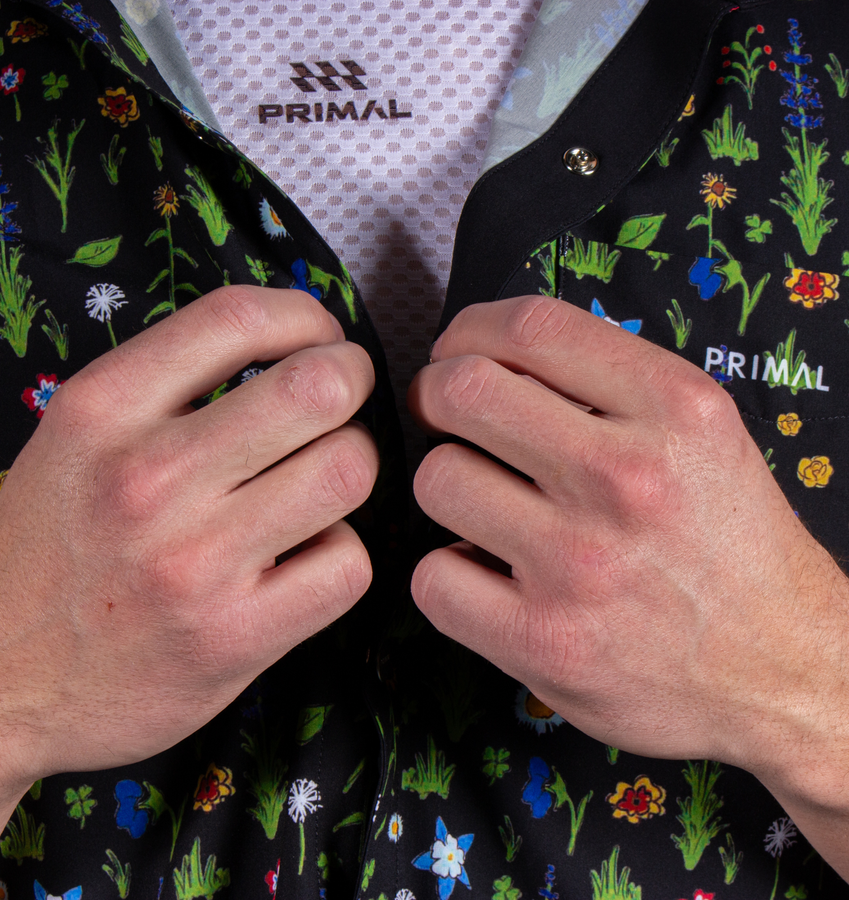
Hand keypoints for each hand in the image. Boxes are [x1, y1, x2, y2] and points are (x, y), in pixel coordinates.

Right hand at [0, 286, 376, 823]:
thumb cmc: (48, 549)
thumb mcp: (76, 439)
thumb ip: (167, 385)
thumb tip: (288, 347)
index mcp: (102, 411)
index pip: (238, 318)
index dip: (306, 315)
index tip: (319, 337)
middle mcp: (148, 479)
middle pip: (318, 388)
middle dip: (351, 380)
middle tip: (342, 399)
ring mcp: (194, 563)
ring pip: (348, 471)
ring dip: (351, 465)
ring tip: (322, 481)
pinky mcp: (234, 637)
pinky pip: (348, 564)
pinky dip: (340, 553)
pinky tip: (304, 558)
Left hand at [409, 296, 848, 874]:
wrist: (785, 668)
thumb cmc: (729, 544)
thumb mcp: (703, 434)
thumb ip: (611, 384)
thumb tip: (498, 355)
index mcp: (674, 409)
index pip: (532, 326)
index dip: (469, 330)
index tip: (457, 351)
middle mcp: (625, 478)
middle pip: (463, 391)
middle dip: (435, 395)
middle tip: (443, 416)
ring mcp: (579, 564)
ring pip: (437, 479)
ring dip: (446, 486)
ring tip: (482, 505)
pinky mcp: (543, 641)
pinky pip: (433, 578)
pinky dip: (448, 575)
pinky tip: (486, 578)